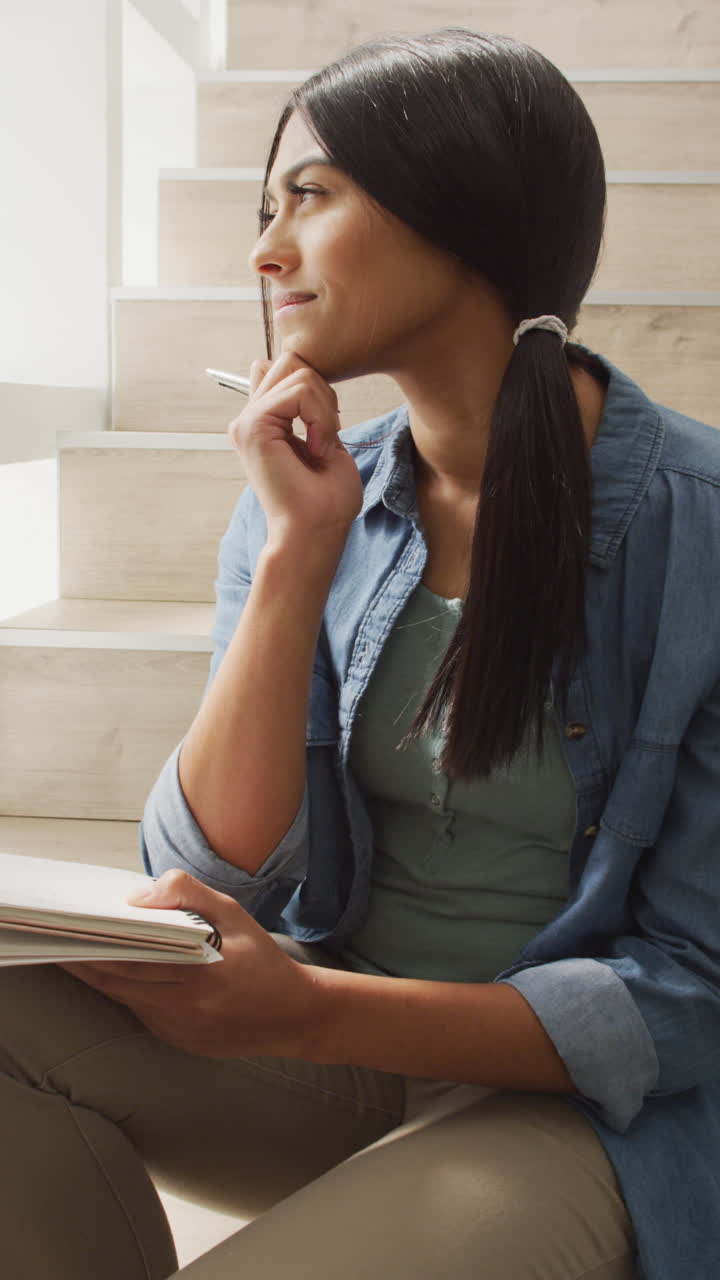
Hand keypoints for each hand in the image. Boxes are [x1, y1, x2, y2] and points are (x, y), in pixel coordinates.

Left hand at [57, 870, 323, 1060]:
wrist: (295, 1015)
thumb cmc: (265, 961)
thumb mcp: (235, 916)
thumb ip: (190, 896)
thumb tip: (140, 896)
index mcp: (200, 976)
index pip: (132, 959)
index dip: (97, 946)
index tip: (73, 927)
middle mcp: (185, 1009)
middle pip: (118, 982)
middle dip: (84, 960)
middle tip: (56, 939)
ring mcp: (178, 1030)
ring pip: (124, 999)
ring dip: (98, 976)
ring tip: (72, 951)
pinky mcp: (177, 1041)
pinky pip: (140, 1011)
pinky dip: (121, 990)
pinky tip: (108, 971)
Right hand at [227, 350, 363, 540]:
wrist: (316, 532)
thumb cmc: (326, 500)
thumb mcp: (323, 438)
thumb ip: (305, 404)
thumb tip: (272, 363)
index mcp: (263, 420)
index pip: (286, 368)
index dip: (319, 391)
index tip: (327, 431)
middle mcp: (249, 419)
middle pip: (293, 362)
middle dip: (324, 395)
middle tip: (327, 438)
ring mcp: (247, 422)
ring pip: (301, 373)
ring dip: (326, 411)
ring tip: (321, 447)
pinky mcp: (252, 426)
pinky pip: (301, 391)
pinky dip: (322, 418)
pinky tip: (317, 449)